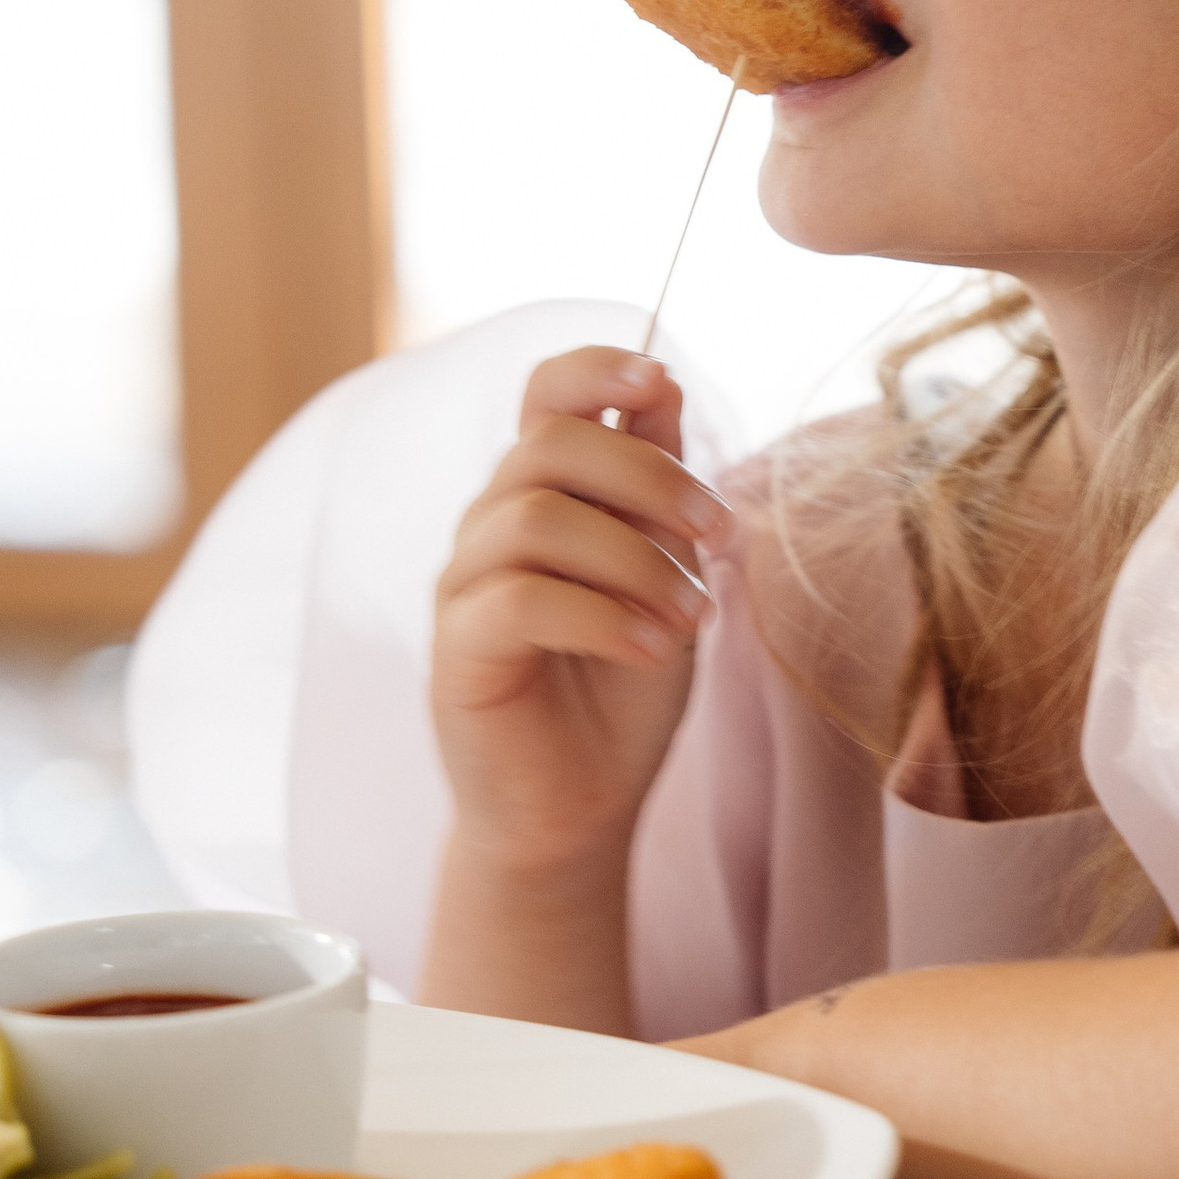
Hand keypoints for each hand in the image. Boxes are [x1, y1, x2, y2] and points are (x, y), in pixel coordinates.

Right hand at [431, 348, 731, 878]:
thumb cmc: (621, 694)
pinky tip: (654, 649)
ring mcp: (467, 583)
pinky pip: (522, 598)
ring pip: (537, 516)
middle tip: (719, 532)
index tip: (663, 381)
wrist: (578, 809)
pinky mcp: (458, 648)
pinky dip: (604, 617)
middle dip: (651, 476)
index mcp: (546, 494)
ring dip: (635, 559)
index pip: (546, 393)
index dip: (597, 368)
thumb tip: (665, 387)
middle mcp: (494, 524)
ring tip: (693, 618)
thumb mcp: (665, 578)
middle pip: (552, 443)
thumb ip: (659, 494)